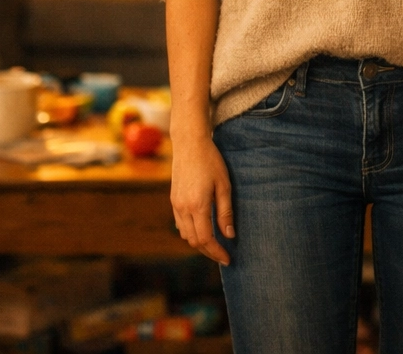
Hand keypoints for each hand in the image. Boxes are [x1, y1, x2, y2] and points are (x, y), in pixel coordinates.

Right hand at [170, 135, 233, 265]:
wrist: (189, 143)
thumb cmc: (211, 161)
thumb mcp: (224, 186)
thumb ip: (225, 212)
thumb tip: (229, 236)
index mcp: (197, 205)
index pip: (206, 239)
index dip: (217, 252)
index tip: (228, 259)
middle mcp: (183, 208)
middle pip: (194, 241)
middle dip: (208, 251)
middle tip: (223, 255)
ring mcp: (176, 204)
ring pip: (185, 235)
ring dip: (199, 243)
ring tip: (214, 244)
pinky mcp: (173, 199)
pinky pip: (180, 224)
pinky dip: (191, 232)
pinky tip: (202, 229)